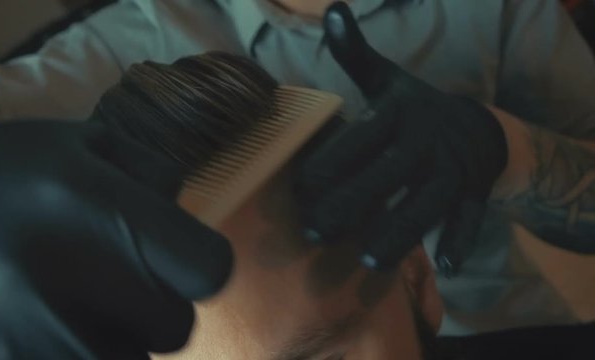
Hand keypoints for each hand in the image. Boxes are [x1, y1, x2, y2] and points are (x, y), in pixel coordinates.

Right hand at [0, 121, 231, 358]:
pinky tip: (36, 325)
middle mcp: (73, 285)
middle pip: (174, 325)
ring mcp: (39, 345)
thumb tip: (184, 208)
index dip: (196, 264)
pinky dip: (73, 351)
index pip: (208, 269)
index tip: (176, 257)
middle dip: (153, 304)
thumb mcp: (70, 143)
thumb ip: (147, 170)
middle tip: (110, 280)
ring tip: (65, 303)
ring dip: (113, 338)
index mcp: (96, 212)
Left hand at [297, 2, 506, 275]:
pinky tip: (445, 267)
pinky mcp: (474, 193)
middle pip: (390, 173)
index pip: (361, 137)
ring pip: (428, 202)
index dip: (331, 163)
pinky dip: (460, 240)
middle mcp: (426, 140)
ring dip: (401, 230)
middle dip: (353, 203)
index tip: (301, 188)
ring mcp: (453, 169)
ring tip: (367, 259)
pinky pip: (471, 217)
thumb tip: (331, 8)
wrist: (477, 127)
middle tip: (316, 232)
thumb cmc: (415, 108)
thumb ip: (355, 52)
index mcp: (399, 112)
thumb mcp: (387, 78)